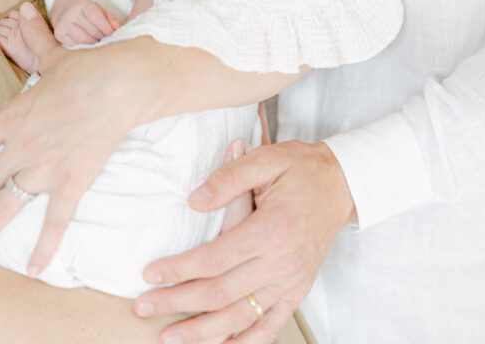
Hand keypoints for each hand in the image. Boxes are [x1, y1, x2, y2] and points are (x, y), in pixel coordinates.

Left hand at [0, 2, 141, 273]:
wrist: (122, 83)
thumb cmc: (87, 68)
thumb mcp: (54, 55)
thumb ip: (34, 40)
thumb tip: (24, 12)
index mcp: (12, 117)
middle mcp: (21, 146)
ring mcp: (44, 167)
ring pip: (6, 205)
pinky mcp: (71, 181)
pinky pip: (55, 220)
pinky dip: (44, 246)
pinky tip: (34, 268)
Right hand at [51, 0, 120, 44]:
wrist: (62, 5)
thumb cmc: (83, 5)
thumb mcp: (95, 5)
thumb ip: (107, 15)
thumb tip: (117, 27)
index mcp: (80, 4)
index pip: (96, 18)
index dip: (107, 27)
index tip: (115, 33)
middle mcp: (69, 15)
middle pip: (92, 31)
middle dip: (103, 36)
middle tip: (109, 38)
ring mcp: (62, 26)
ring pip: (85, 41)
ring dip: (95, 42)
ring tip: (100, 40)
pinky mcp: (59, 35)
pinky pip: (77, 45)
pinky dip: (85, 46)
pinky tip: (89, 43)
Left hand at [133, 141, 355, 343]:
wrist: (341, 184)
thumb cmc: (300, 169)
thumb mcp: (266, 159)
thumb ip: (228, 178)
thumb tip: (194, 201)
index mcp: (272, 230)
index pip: (214, 259)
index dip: (179, 270)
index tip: (150, 274)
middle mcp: (282, 264)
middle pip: (220, 294)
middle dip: (177, 303)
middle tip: (143, 307)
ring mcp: (291, 284)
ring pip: (239, 318)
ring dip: (201, 332)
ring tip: (168, 337)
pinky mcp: (297, 293)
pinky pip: (268, 328)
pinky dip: (242, 343)